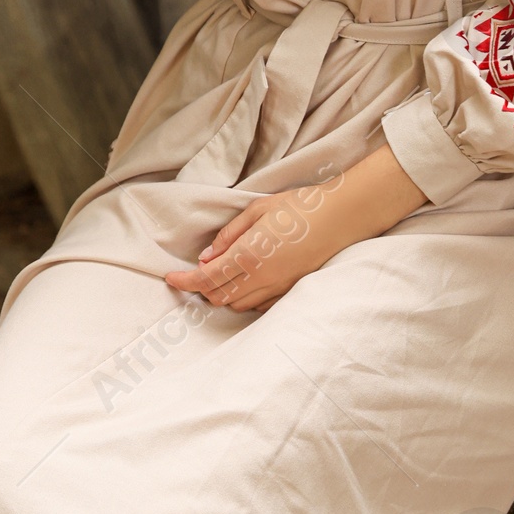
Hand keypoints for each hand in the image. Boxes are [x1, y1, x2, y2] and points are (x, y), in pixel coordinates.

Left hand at [165, 146, 426, 313]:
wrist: (342, 218)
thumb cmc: (300, 207)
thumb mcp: (257, 211)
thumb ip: (228, 236)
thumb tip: (206, 257)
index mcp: (248, 255)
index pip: (205, 279)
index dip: (183, 282)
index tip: (170, 278)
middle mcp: (260, 278)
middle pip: (217, 297)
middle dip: (201, 289)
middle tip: (195, 273)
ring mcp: (276, 288)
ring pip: (236, 305)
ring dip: (222, 294)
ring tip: (219, 275)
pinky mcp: (289, 291)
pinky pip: (257, 306)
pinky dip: (243, 299)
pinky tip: (245, 282)